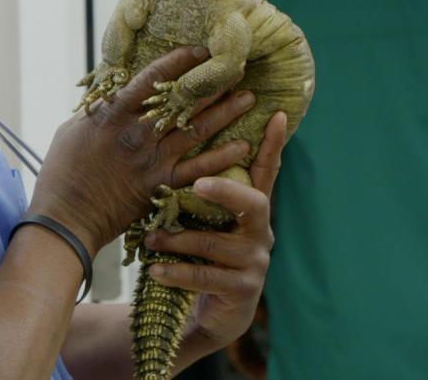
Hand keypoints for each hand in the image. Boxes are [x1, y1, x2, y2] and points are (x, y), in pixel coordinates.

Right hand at [29, 47, 257, 256]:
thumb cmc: (61, 173)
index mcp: (114, 114)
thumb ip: (98, 110)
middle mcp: (138, 133)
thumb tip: (113, 91)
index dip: (180, 61)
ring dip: (225, 113)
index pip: (153, 78)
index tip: (201, 49)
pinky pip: (198, 169)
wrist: (66, 219)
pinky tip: (243, 146)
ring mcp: (152, 160)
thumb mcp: (71, 129)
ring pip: (197, 130)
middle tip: (237, 68)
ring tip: (248, 98)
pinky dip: (222, 157)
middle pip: (183, 101)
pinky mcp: (160, 185)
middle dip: (211, 83)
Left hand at [140, 111, 284, 358]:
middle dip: (226, 191)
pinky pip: (206, 277)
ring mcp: (255, 262)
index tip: (277, 113)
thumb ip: (199, 192)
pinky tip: (155, 270)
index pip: (266, 170)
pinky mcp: (243, 290)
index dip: (273, 143)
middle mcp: (260, 231)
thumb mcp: (203, 221)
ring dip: (179, 239)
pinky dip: (177, 272)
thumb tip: (173, 145)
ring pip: (216, 243)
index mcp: (251, 209)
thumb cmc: (201, 255)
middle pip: (254, 203)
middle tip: (197, 184)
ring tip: (151, 235)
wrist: (211, 314)